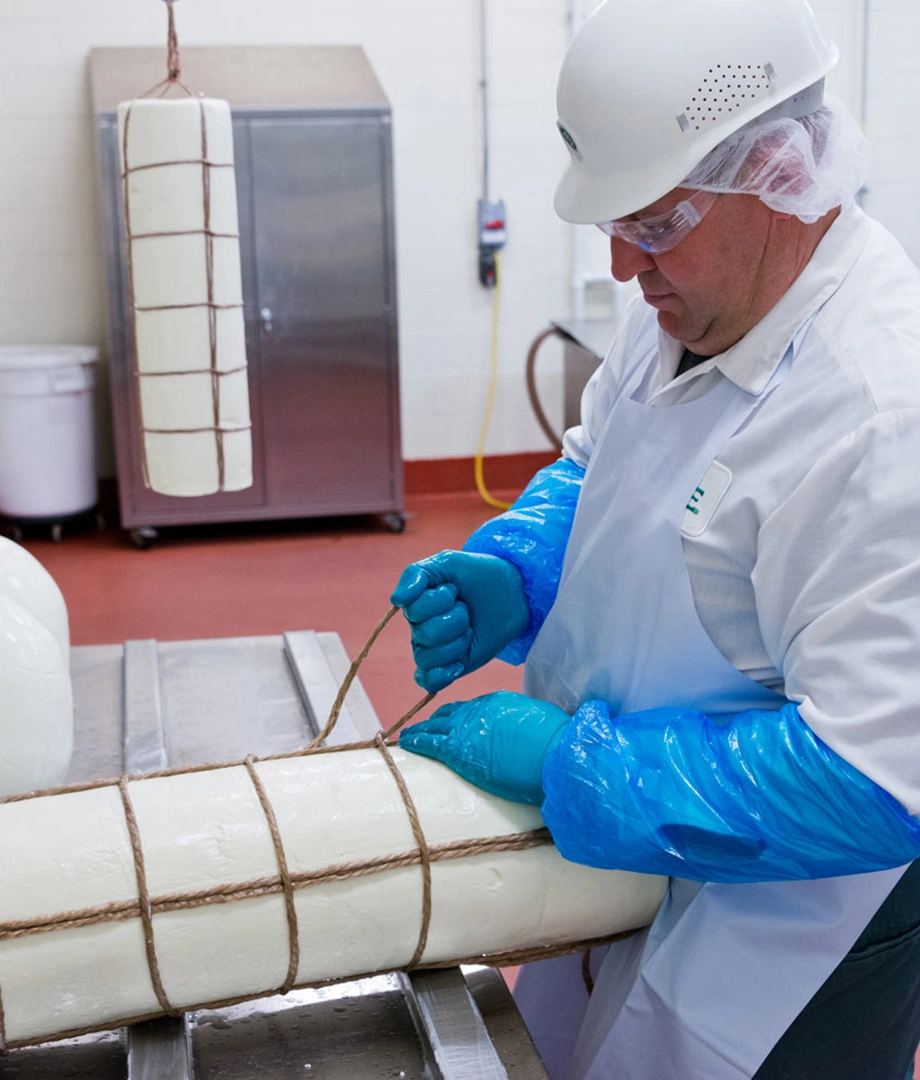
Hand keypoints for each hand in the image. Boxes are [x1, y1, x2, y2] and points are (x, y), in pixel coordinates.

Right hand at [390, 551, 529, 691]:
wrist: (513, 592)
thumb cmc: (478, 574)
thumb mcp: (448, 562)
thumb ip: (417, 574)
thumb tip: (396, 600)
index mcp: (416, 603)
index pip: (414, 610)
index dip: (440, 600)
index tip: (454, 589)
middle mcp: (420, 627)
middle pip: (425, 633)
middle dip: (455, 619)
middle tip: (466, 609)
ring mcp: (434, 649)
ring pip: (428, 656)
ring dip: (457, 641)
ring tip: (469, 629)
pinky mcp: (449, 666)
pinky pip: (429, 681)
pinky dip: (441, 675)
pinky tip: (457, 664)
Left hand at [398, 690, 570, 804]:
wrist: (554, 754)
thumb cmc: (554, 741)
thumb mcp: (535, 721)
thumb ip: (518, 723)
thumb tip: (518, 734)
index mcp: (496, 701)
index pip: (469, 707)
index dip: (458, 715)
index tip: (452, 721)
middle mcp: (476, 710)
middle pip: (448, 714)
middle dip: (436, 721)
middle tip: (427, 727)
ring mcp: (465, 729)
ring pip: (434, 727)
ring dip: (420, 730)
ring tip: (408, 736)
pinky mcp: (458, 752)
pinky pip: (428, 743)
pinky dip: (415, 741)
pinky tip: (405, 743)